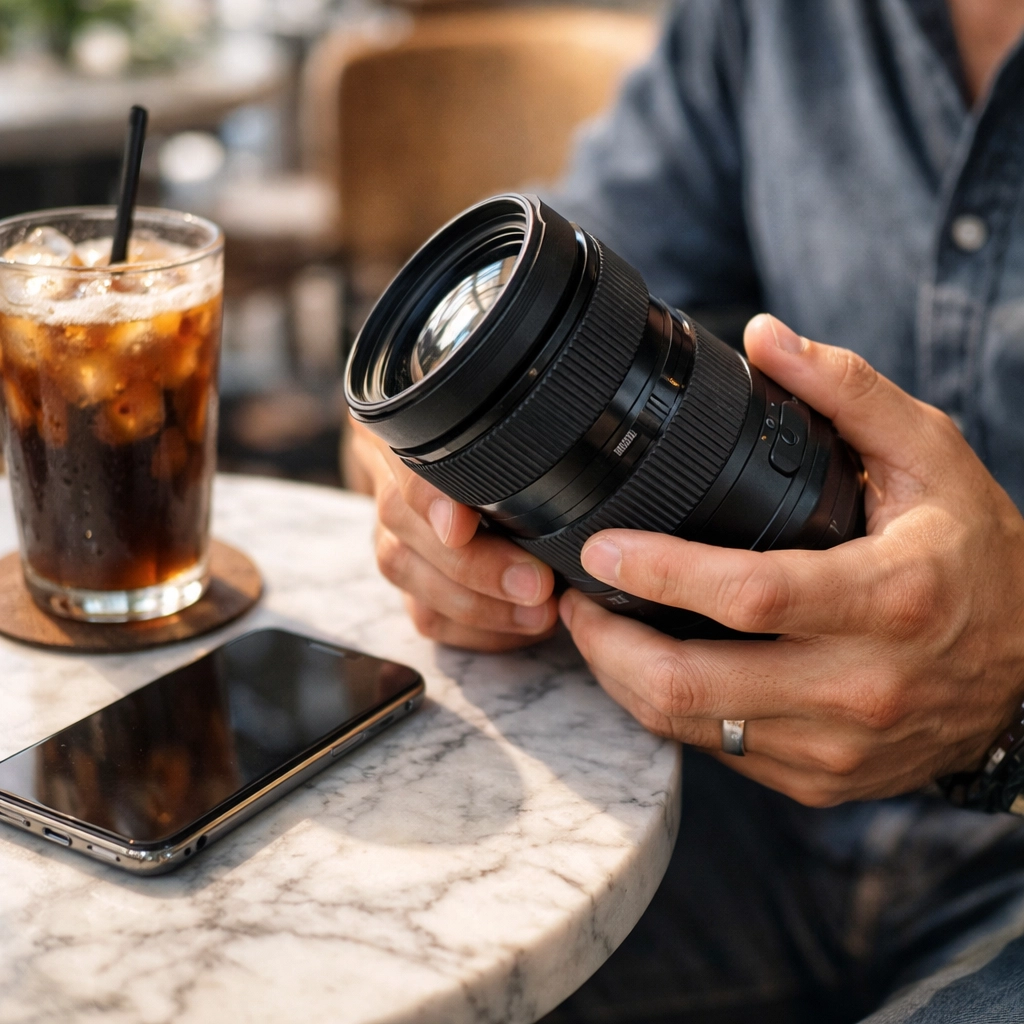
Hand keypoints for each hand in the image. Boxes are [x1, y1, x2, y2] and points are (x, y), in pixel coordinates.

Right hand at [349, 417, 558, 650]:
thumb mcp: (507, 414)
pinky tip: (517, 629)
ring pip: (405, 571)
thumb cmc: (506, 434)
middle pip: (400, 521)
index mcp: (404, 421)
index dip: (427, 496)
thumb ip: (519, 425)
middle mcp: (383, 469)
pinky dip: (472, 630)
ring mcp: (386, 525)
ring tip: (538, 614)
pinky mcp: (406, 574)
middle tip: (536, 584)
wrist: (473, 457)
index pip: (400, 453)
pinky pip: (422, 612)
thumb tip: (567, 441)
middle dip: (472, 565)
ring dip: (476, 605)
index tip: (461, 528)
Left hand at [559, 314, 1023, 805]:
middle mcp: (861, 686)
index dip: (660, 571)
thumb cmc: (976, 555)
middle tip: (577, 599)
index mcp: (889, 598)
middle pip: (691, 683)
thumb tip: (765, 337)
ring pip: (688, 726)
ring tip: (599, 629)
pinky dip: (670, 707)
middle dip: (607, 644)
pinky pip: (716, 749)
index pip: (749, 594)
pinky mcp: (820, 778)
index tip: (602, 548)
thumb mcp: (932, 456)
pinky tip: (657, 666)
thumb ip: (849, 391)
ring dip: (623, 678)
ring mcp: (838, 747)